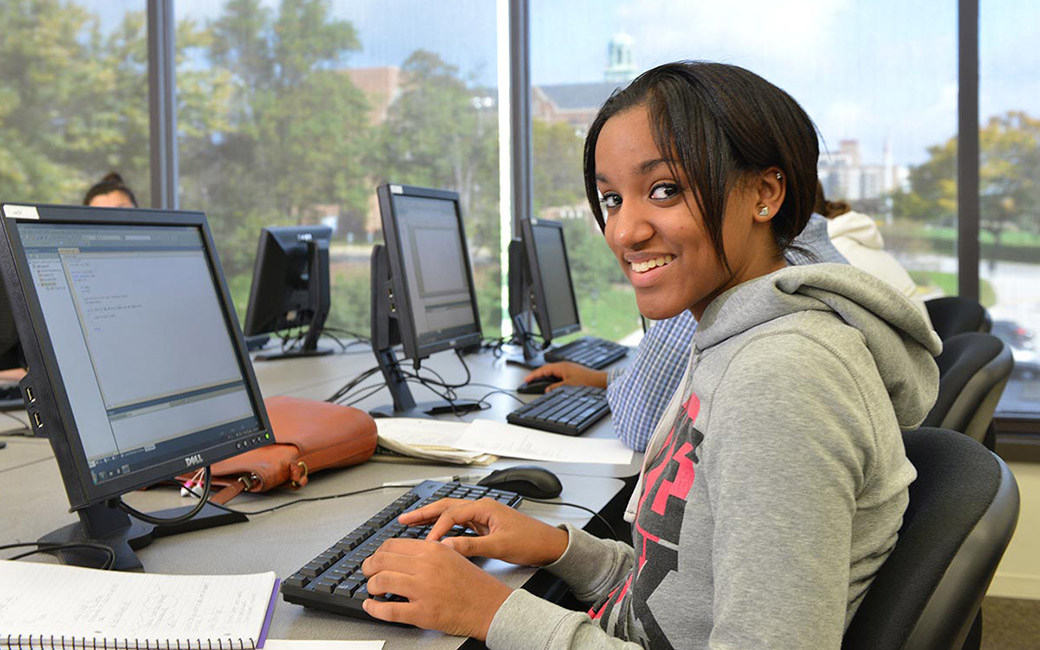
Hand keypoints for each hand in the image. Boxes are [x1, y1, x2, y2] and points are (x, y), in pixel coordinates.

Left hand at [361, 538, 511, 639]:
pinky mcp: (423, 613)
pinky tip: (371, 606)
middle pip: (382, 560)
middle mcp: (426, 566)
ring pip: (381, 582)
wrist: (491, 607)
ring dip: (371, 586)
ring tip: (372, 589)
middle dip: (368, 567)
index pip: (392, 544)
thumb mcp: (453, 556)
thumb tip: (401, 555)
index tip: (376, 559)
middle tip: (368, 573)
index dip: (378, 552)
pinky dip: (374, 609)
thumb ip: (428, 553)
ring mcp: (423, 590)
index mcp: (433, 549)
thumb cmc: (474, 584)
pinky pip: (389, 610)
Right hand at [398, 497, 568, 566]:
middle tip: (402, 519)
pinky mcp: (485, 524)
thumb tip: (446, 547)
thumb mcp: (499, 546)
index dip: (435, 529)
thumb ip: (471, 546)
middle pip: (446, 507)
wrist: (549, 545)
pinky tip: (435, 533)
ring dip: (431, 518)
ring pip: (450, 513)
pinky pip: (458, 522)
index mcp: (484, 507)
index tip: (426, 544)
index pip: (450, 514)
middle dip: (423, 513)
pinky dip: (444, 526)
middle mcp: (482, 507)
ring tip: (411, 523)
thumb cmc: (530, 542)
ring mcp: (483, 514)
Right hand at [524, 362, 606, 389]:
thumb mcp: (568, 386)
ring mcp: (567, 368)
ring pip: (551, 371)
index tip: (526, 380)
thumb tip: (547, 390)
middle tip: (529, 380)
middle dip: (536, 375)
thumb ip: (556, 388)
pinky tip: (550, 382)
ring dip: (543, 375)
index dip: (534, 375)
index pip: (543, 370)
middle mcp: (563, 365)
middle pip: (546, 369)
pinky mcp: (571, 371)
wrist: (598, 380)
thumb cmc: (586, 381)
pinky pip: (557, 373)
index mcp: (561, 367)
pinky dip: (550, 377)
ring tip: (536, 381)